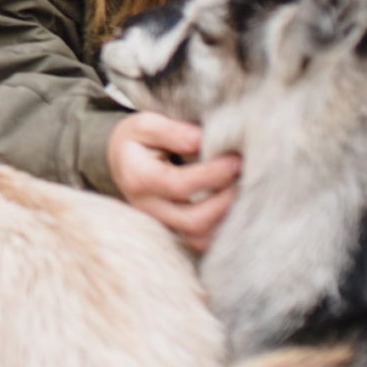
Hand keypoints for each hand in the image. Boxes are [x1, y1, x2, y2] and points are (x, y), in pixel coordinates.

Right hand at [107, 112, 240, 252]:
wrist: (123, 161)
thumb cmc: (137, 140)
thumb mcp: (145, 124)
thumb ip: (173, 131)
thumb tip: (203, 140)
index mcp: (139, 178)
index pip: (180, 185)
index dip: (212, 174)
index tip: (235, 159)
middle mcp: (148, 208)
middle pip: (193, 221)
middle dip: (224, 201)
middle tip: (243, 177)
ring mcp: (161, 224)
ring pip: (199, 238)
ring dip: (225, 218)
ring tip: (240, 190)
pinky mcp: (174, 231)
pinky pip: (201, 241)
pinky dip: (221, 227)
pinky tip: (233, 204)